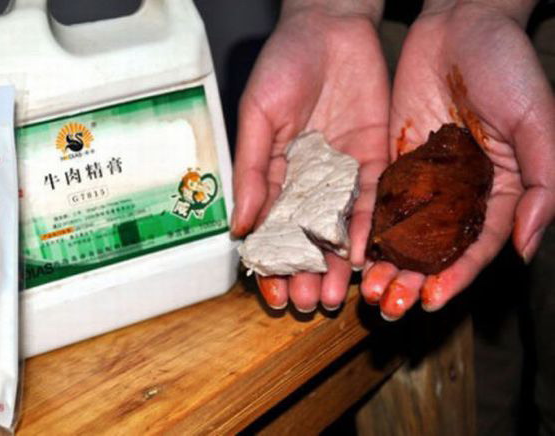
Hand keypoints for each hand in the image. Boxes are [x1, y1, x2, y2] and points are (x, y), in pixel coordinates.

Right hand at [232, 1, 389, 311]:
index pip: (272, 229)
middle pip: (308, 238)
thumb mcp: (259, 116)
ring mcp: (343, 174)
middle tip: (307, 302)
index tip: (272, 293)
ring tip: (334, 295)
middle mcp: (309, 182)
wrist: (332, 27)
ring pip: (340, 229)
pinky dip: (367, 230)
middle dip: (307, 272)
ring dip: (337, 264)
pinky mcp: (375, 159)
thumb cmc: (284, 65)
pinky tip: (361, 257)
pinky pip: (372, 201)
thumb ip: (251, 169)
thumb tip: (240, 223)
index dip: (271, 263)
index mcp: (275, 175)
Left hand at [361, 1, 554, 319]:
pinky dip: (367, 230)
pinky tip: (350, 252)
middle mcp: (462, 195)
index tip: (431, 300)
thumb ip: (542, 184)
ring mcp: (426, 182)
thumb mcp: (537, 122)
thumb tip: (527, 246)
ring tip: (366, 291)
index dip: (456, 277)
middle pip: (436, 251)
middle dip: (414, 281)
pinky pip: (380, 203)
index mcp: (502, 192)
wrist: (459, 25)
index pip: (477, 248)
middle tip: (389, 306)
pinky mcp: (394, 164)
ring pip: (405, 235)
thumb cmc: (508, 67)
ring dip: (387, 265)